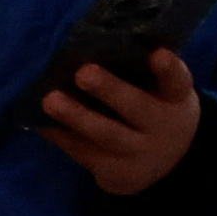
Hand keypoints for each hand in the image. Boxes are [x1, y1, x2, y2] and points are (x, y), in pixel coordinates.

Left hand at [44, 47, 203, 196]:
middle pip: (136, 107)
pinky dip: (60, 135)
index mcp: (175, 99)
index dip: (168, 68)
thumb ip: (140, 73)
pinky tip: (40, 121)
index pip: (177, 81)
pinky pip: (82, 151)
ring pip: (105, 134)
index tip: (158, 53)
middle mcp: (160, 127)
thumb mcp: (161, 93)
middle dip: (110, 90)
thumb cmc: (154, 109)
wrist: (168, 164)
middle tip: (84, 73)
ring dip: (75, 116)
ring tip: (49, 100)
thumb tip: (90, 44)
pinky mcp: (114, 171)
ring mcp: (137, 152)